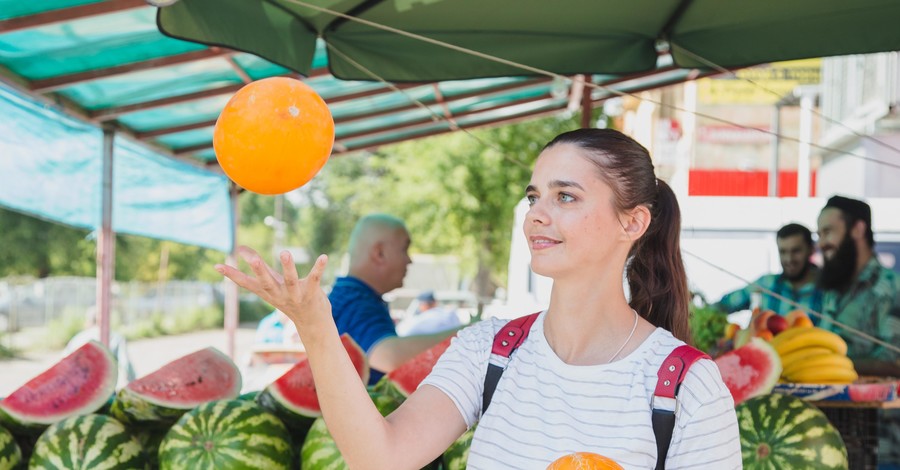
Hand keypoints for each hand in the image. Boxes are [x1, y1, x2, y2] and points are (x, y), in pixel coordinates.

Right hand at [215, 246, 332, 334]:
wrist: (313, 324)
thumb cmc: (289, 299)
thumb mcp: (272, 285)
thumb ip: (259, 268)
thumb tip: (241, 249)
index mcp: (268, 293)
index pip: (246, 284)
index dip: (232, 275)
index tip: (217, 265)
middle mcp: (279, 295)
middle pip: (267, 283)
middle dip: (260, 272)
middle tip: (253, 259)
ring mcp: (296, 295)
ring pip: (291, 280)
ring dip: (288, 267)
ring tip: (285, 252)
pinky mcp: (312, 292)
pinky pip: (315, 279)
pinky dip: (319, 268)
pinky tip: (323, 257)